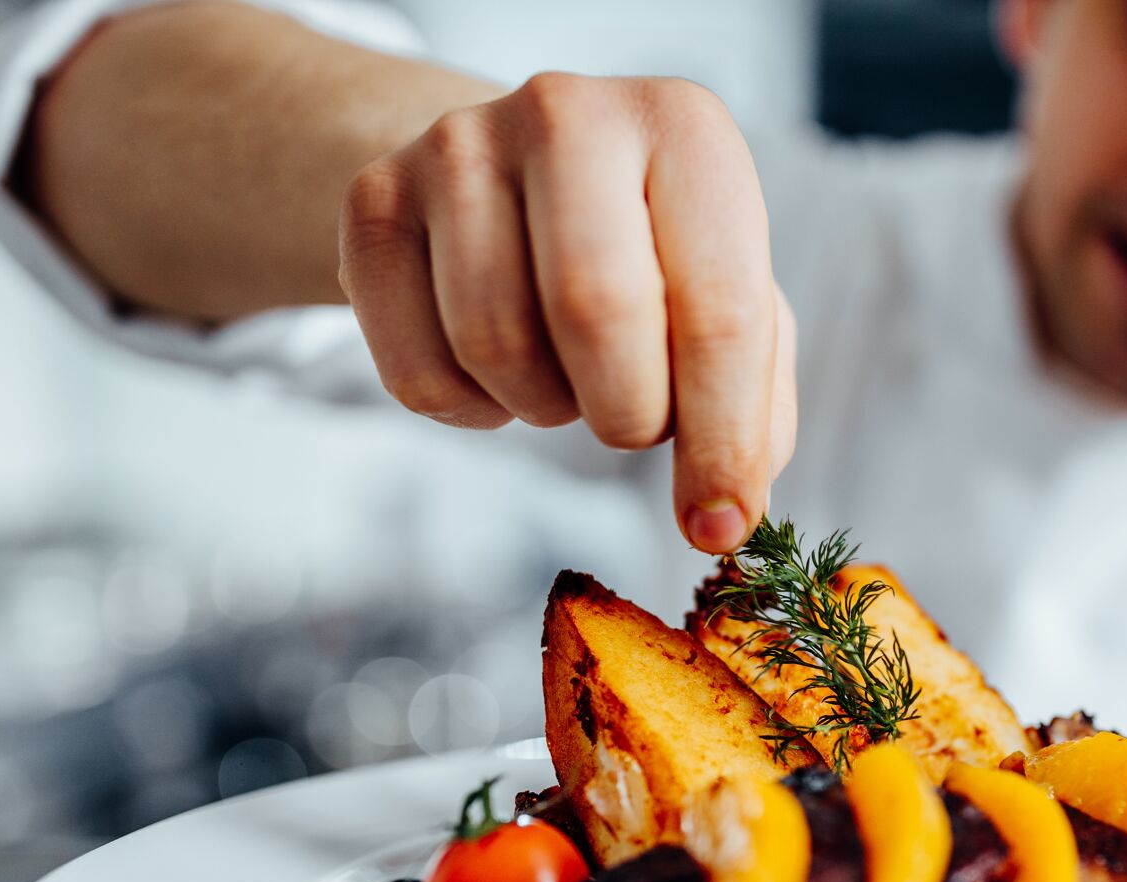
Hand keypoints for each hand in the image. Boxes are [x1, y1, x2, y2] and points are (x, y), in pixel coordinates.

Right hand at [337, 74, 796, 552]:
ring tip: (567, 372)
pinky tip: (496, 370)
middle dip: (626, 413)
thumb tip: (724, 515)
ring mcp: (457, 148)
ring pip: (495, 344)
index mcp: (686, 129)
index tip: (717, 523)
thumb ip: (753, 406)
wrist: (508, 180)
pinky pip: (417, 371)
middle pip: (595, 313)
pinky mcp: (373, 201)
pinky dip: (469, 411)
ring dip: (545, 406)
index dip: (722, 440)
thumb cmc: (645, 253)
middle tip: (634, 422)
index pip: (718, 308)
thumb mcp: (727, 302)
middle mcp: (569, 112)